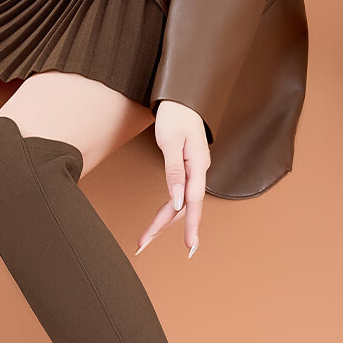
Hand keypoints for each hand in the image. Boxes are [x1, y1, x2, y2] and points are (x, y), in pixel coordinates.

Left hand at [135, 99, 210, 258]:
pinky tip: (160, 220)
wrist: (180, 98)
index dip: (191, 226)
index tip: (189, 245)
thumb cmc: (176, 115)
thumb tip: (178, 201)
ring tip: (145, 237)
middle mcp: (198, 172)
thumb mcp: (171, 142)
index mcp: (198, 166)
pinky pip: (178, 195)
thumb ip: (174, 172)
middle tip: (143, 243)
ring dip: (163, 221)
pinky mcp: (186, 170)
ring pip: (180, 204)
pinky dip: (168, 209)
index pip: (194, 202)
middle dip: (163, 227)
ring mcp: (193, 172)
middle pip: (183, 207)